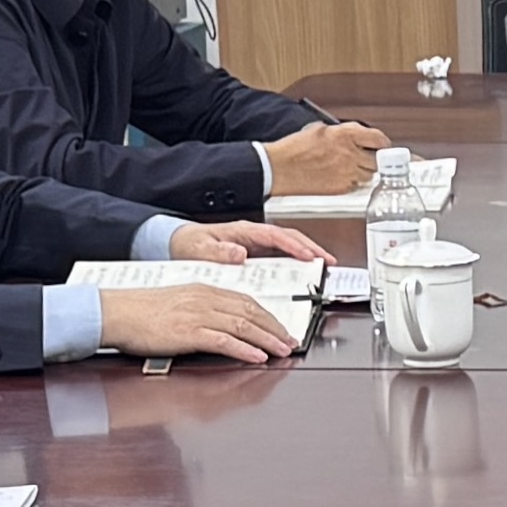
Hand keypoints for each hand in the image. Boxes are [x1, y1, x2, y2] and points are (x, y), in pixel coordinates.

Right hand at [99, 283, 301, 364]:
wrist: (116, 312)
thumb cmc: (141, 311)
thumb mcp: (178, 302)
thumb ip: (202, 310)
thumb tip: (223, 326)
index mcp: (203, 290)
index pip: (245, 300)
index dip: (268, 315)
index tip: (280, 327)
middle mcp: (204, 299)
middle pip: (250, 312)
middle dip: (275, 328)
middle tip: (290, 341)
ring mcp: (197, 315)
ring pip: (243, 326)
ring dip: (267, 339)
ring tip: (282, 350)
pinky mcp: (188, 332)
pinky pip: (223, 340)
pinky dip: (244, 349)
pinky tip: (257, 356)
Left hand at [169, 220, 329, 265]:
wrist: (177, 245)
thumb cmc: (189, 243)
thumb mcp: (199, 248)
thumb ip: (218, 250)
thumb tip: (239, 252)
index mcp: (243, 231)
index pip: (276, 235)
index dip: (294, 245)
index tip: (309, 255)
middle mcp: (253, 236)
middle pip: (289, 238)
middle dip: (311, 248)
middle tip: (329, 262)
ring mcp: (255, 246)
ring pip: (288, 247)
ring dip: (307, 256)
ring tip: (323, 268)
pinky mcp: (254, 256)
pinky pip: (279, 258)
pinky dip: (294, 264)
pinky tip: (302, 275)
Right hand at [264, 120, 387, 197]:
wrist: (279, 168)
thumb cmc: (293, 149)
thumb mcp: (318, 130)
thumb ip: (338, 132)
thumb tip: (348, 135)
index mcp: (345, 135)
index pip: (377, 138)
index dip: (382, 143)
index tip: (383, 145)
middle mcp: (350, 154)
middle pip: (377, 160)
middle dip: (376, 159)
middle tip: (373, 159)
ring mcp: (346, 173)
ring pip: (369, 175)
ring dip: (366, 172)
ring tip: (356, 169)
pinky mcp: (340, 189)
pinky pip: (356, 186)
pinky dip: (354, 183)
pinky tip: (343, 178)